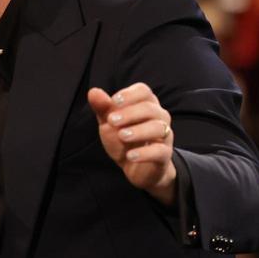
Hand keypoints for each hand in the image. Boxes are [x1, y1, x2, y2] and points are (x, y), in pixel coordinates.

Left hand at [87, 83, 176, 204]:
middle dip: (130, 113)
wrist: (134, 166)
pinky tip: (130, 156)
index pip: (143, 91)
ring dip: (138, 131)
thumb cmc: (123, 139)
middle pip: (150, 108)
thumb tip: (93, 92)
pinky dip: (145, 153)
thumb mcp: (109, 123)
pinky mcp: (164, 154)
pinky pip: (160, 151)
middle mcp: (158, 117)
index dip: (129, 94)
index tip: (114, 102)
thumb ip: (102, 108)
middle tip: (112, 121)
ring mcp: (164, 135)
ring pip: (158, 128)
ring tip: (121, 136)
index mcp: (145, 104)